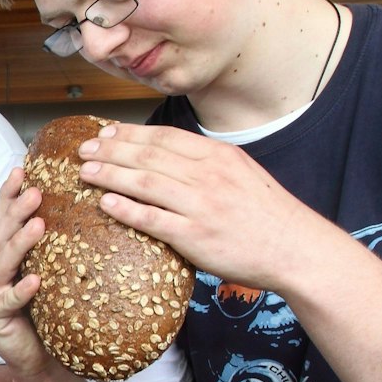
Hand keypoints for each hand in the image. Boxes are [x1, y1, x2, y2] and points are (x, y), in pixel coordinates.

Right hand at [0, 166, 60, 377]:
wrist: (41, 358)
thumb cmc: (50, 312)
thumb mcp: (53, 273)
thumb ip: (55, 247)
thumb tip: (84, 209)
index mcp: (4, 256)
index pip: (3, 219)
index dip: (8, 194)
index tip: (21, 169)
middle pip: (0, 234)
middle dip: (16, 211)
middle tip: (36, 192)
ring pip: (1, 262)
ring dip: (20, 242)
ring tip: (38, 225)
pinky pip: (9, 301)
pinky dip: (21, 290)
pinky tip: (35, 281)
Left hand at [78, 122, 347, 292]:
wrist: (296, 248)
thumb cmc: (267, 214)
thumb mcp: (241, 173)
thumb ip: (207, 162)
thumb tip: (169, 155)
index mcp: (218, 156)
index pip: (164, 138)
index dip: (130, 134)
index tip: (106, 133)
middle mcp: (208, 175)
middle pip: (148, 156)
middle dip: (111, 150)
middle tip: (84, 149)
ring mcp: (202, 205)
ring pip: (145, 182)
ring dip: (110, 175)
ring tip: (86, 171)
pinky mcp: (196, 236)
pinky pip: (153, 219)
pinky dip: (127, 209)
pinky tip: (105, 203)